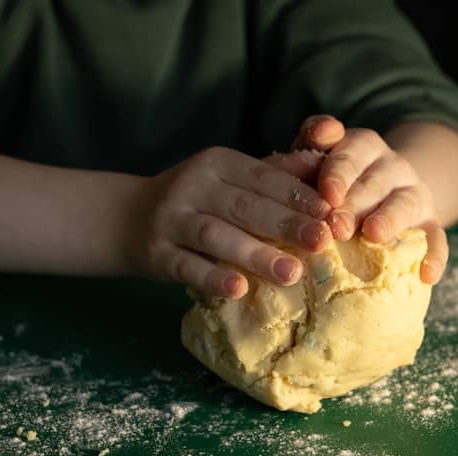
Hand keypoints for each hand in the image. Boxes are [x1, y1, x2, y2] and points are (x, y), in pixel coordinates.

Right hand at [127, 147, 332, 298]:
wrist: (128, 217)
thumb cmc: (198, 200)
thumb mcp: (231, 178)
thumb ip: (275, 173)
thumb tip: (325, 164)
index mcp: (218, 163)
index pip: (263, 177)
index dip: (297, 195)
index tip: (329, 213)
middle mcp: (193, 187)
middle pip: (245, 207)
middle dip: (285, 224)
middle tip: (321, 242)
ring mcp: (172, 220)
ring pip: (218, 237)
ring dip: (256, 255)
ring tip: (291, 273)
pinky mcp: (157, 254)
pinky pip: (187, 267)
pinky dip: (213, 279)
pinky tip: (238, 290)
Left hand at [292, 115, 448, 284]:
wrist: (383, 190)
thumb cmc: (333, 182)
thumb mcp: (314, 162)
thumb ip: (302, 155)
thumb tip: (293, 154)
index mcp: (360, 146)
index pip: (349, 153)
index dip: (338, 174)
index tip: (327, 194)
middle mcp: (390, 166)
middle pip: (374, 182)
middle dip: (354, 204)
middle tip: (336, 227)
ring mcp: (413, 194)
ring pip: (405, 204)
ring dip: (389, 219)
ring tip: (373, 235)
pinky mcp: (431, 223)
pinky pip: (437, 238)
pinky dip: (433, 256)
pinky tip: (427, 275)